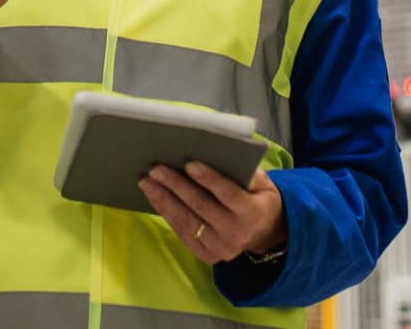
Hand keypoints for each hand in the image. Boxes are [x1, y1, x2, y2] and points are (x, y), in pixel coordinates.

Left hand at [138, 163, 285, 264]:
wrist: (263, 233)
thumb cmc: (259, 199)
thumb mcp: (264, 183)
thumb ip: (245, 172)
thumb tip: (215, 156)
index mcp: (253, 213)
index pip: (228, 193)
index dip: (209, 178)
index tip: (189, 163)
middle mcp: (235, 233)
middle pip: (200, 205)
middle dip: (176, 185)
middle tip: (156, 169)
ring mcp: (219, 247)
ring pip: (186, 220)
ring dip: (163, 199)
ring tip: (147, 181)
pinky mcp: (206, 254)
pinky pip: (182, 231)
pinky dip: (166, 213)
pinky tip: (155, 197)